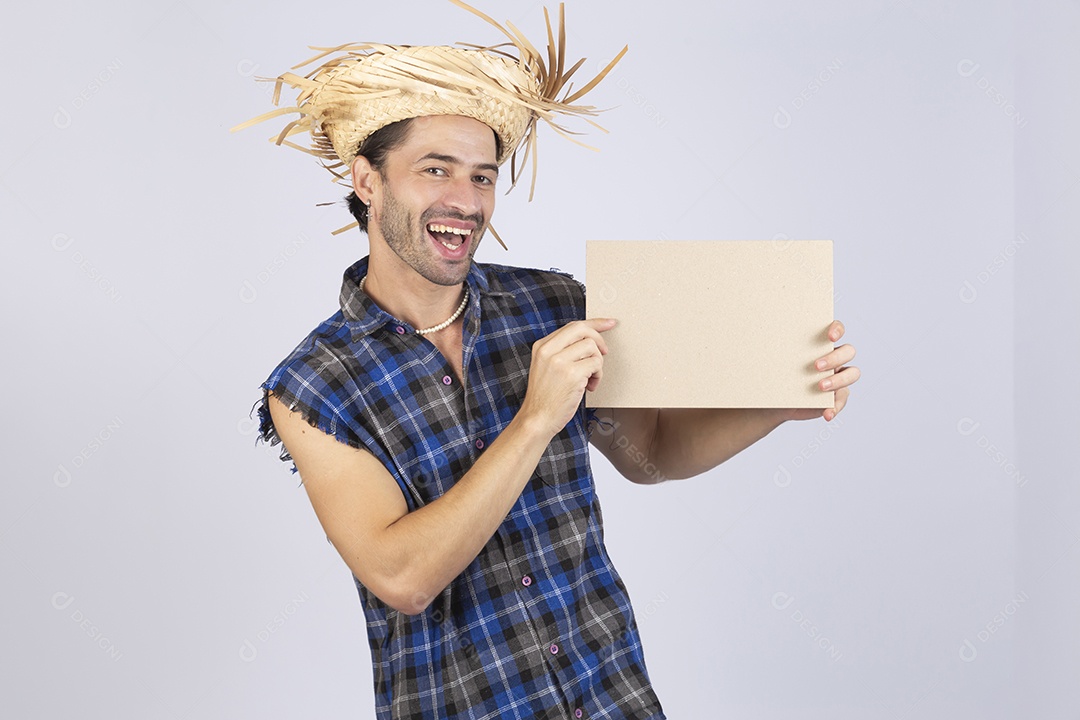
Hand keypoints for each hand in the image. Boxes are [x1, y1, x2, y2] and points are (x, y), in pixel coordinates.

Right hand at [519, 318, 616, 437]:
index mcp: (542, 346)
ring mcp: (559, 361)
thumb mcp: (546, 367)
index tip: (609, 323)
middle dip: (599, 340)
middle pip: (583, 330)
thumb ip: (562, 352)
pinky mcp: (571, 374)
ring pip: (592, 347)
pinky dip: (598, 376)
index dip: (594, 323)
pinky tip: (589, 387)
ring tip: (590, 379)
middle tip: (604, 352)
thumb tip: (590, 341)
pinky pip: (596, 364)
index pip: (572, 326)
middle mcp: (548, 350)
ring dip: (597, 364)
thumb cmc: (545, 398)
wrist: (537, 419)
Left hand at [779, 320, 859, 422]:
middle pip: (847, 351)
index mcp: (821, 343)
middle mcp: (834, 357)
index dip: (837, 329)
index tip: (829, 337)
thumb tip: (761, 339)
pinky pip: (842, 400)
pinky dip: (835, 407)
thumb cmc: (778, 375)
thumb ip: (776, 350)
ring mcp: (838, 376)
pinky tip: (826, 413)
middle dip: (834, 357)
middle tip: (815, 366)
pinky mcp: (837, 396)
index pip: (837, 329)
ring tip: (820, 387)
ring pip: (852, 373)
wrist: (776, 400)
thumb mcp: (775, 362)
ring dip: (838, 380)